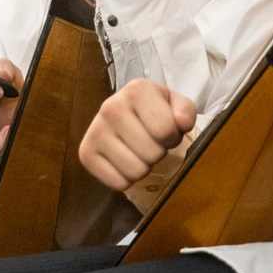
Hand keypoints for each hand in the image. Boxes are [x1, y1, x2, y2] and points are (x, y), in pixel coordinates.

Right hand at [79, 79, 196, 189]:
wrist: (129, 116)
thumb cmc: (157, 111)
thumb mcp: (177, 105)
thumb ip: (186, 111)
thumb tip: (182, 123)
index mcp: (136, 90)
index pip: (165, 129)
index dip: (173, 137)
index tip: (167, 132)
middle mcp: (110, 107)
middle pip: (151, 153)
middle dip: (158, 152)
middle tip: (151, 142)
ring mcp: (94, 131)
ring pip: (135, 171)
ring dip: (143, 166)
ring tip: (138, 151)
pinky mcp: (85, 153)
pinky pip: (118, 183)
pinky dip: (127, 179)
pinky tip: (125, 161)